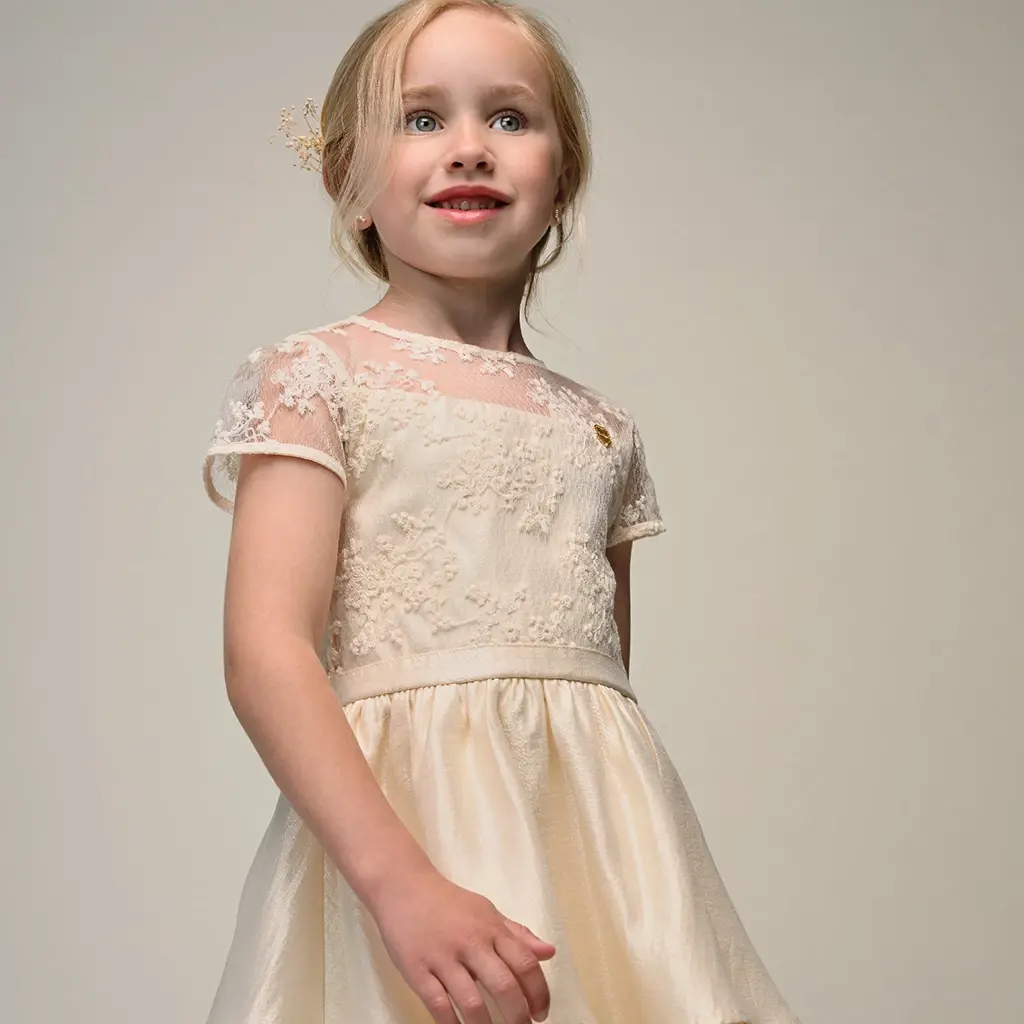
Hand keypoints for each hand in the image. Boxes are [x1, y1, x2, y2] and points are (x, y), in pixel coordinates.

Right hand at [369, 866, 556, 1023]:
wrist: (403, 887)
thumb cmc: (449, 902)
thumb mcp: (487, 911)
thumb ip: (517, 933)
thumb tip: (549, 952)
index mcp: (491, 928)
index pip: (525, 963)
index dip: (539, 993)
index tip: (541, 1013)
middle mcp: (471, 943)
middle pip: (504, 986)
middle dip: (518, 1017)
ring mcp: (443, 958)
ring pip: (472, 1002)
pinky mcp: (417, 970)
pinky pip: (438, 1006)